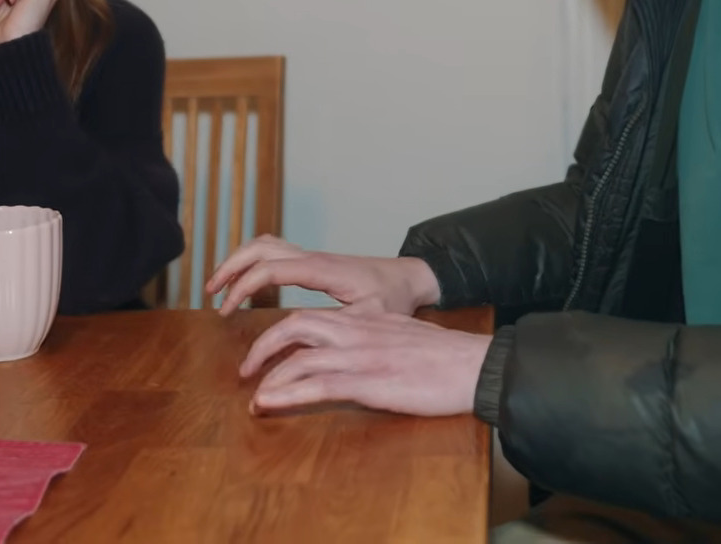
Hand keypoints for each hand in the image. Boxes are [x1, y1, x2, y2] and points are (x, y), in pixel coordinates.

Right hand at [206, 235, 439, 316]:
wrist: (410, 278)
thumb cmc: (394, 299)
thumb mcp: (370, 319)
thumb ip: (337, 327)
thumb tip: (304, 338)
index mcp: (321, 269)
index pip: (270, 269)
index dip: (242, 287)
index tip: (225, 310)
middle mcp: (312, 257)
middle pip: (258, 248)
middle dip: (230, 267)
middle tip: (211, 294)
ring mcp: (312, 256)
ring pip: (264, 245)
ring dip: (238, 261)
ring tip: (219, 288)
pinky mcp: (314, 262)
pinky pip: (274, 252)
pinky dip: (253, 262)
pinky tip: (246, 285)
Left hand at [243, 310, 490, 416]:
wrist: (473, 365)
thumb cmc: (446, 358)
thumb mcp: (406, 337)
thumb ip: (379, 340)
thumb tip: (363, 354)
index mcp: (365, 320)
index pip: (313, 317)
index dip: (283, 333)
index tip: (269, 350)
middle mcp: (356, 331)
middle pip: (294, 327)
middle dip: (263, 347)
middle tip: (247, 370)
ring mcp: (359, 356)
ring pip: (298, 357)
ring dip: (268, 377)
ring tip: (254, 398)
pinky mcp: (367, 382)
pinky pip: (316, 386)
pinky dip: (286, 395)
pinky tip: (267, 404)